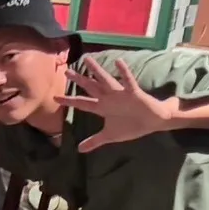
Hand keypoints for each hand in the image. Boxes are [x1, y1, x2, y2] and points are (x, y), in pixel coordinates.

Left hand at [55, 58, 175, 152]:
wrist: (153, 123)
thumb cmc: (132, 126)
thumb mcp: (109, 136)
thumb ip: (94, 141)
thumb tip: (79, 150)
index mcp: (102, 108)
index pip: (82, 103)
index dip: (69, 101)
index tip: (54, 97)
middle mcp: (109, 99)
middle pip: (91, 88)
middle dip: (79, 80)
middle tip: (66, 72)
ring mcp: (121, 94)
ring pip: (106, 80)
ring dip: (97, 70)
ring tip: (87, 60)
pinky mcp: (134, 93)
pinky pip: (128, 82)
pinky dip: (124, 73)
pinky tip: (118, 62)